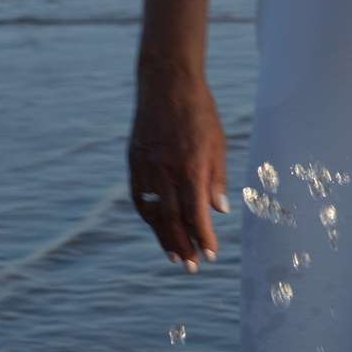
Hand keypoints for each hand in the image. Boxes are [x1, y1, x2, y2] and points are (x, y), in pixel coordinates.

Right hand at [128, 63, 229, 269]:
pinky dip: (148, 216)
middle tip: (191, 267)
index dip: (202, 237)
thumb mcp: (217, 142)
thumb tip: (218, 211)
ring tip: (174, 256)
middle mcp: (166, 171)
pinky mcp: (133, 162)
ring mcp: (146, 168)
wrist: (167, 83)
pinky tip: (156, 227)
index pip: (196, 213)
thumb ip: (216, 178)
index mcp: (191, 166)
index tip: (210, 255)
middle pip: (173, 219)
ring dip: (163, 237)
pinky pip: (139, 197)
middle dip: (183, 246)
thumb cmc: (200, 111)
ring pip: (153, 213)